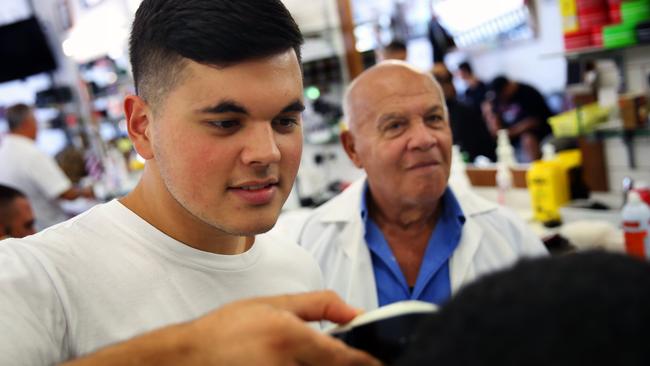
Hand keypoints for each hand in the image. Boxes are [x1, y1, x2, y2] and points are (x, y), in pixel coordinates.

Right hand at [188, 290, 380, 364]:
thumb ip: (319, 306)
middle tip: (349, 358)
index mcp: (289, 338)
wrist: (188, 357)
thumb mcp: (273, 304)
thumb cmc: (228, 329)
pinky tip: (294, 363)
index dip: (367, 362)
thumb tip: (356, 314)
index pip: (344, 359)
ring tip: (305, 356)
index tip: (379, 362)